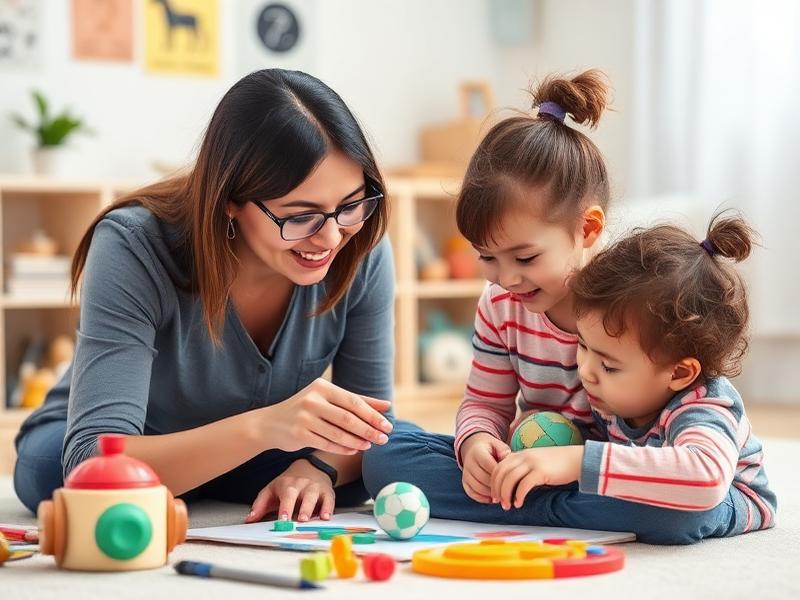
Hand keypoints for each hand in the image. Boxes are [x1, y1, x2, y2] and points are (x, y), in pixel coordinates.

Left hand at [245, 458, 334, 522]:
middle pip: (299, 494)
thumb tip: (249, 520)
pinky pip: (329, 500)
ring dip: (312, 508)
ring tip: (309, 520)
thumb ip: (260, 505)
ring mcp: (314, 487)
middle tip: (299, 520)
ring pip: (314, 496)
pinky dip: (328, 508)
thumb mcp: (271, 490)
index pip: (285, 494)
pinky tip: (326, 517)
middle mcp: (301, 484)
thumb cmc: (288, 485)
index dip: (285, 507)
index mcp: (286, 484)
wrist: (310, 468)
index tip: (283, 519)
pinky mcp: (327, 492)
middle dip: (299, 507)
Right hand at [265, 378, 392, 454]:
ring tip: (370, 445)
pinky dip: (343, 448)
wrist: (270, 423)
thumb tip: (387, 405)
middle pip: (348, 418)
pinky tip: (354, 450)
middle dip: (368, 429)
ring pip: (338, 433)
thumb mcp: (329, 399)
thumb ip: (358, 400)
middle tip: (384, 438)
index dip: (372, 414)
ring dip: (357, 441)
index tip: (387, 425)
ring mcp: (304, 417)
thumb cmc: (306, 409)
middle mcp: (312, 400)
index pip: (353, 402)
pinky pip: (326, 444)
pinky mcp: (298, 435)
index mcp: (322, 387)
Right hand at [459, 432, 510, 502]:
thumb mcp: (497, 445)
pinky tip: (492, 499)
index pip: (489, 466)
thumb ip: (503, 450)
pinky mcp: (464, 481)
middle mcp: (469, 463)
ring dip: (491, 494)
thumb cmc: (490, 449)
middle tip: (509, 491)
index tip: (511, 480)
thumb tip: (507, 457)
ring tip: (503, 496)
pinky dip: (482, 498)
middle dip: (497, 486)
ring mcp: (465, 473)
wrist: (474, 449)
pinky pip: (471, 493)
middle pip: (483, 478)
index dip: (500, 475)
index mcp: (478, 452)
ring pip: (478, 488)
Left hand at [491, 446, 583, 509]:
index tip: (494, 495)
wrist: (577, 459)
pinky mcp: (541, 472)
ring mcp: (532, 463)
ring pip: (509, 479)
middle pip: (501, 473)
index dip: (493, 482)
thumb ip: (524, 467)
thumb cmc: (557, 464)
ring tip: (508, 506)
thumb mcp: (536, 461)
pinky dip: (518, 496)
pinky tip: (519, 504)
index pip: (498, 467)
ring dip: (506, 494)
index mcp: (520, 454)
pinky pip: (524, 485)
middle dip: (497, 489)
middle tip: (498, 503)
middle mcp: (524, 456)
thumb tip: (512, 483)